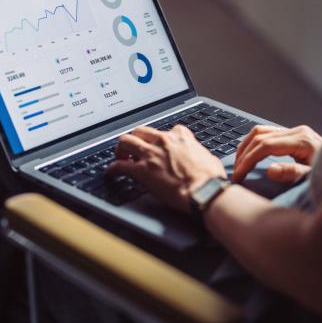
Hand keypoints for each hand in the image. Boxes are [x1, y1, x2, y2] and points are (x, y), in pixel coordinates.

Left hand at [106, 125, 226, 212]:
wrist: (204, 191)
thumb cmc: (210, 179)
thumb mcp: (208, 158)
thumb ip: (199, 154)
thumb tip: (201, 159)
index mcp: (181, 137)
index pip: (167, 130)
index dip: (161, 139)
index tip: (159, 146)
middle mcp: (163, 141)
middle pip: (140, 131)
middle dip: (136, 139)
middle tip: (135, 150)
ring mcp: (151, 155)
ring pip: (125, 141)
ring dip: (121, 149)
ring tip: (120, 157)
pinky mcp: (142, 171)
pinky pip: (119, 165)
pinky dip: (112, 168)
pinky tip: (111, 172)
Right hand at [232, 125, 321, 182]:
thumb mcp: (313, 177)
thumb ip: (292, 173)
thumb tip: (270, 170)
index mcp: (302, 139)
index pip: (265, 145)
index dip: (249, 160)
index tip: (239, 175)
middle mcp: (297, 131)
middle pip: (260, 136)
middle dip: (244, 155)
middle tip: (236, 173)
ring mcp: (295, 131)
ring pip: (261, 131)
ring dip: (246, 146)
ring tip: (238, 163)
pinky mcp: (293, 134)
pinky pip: (268, 133)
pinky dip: (254, 143)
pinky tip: (250, 154)